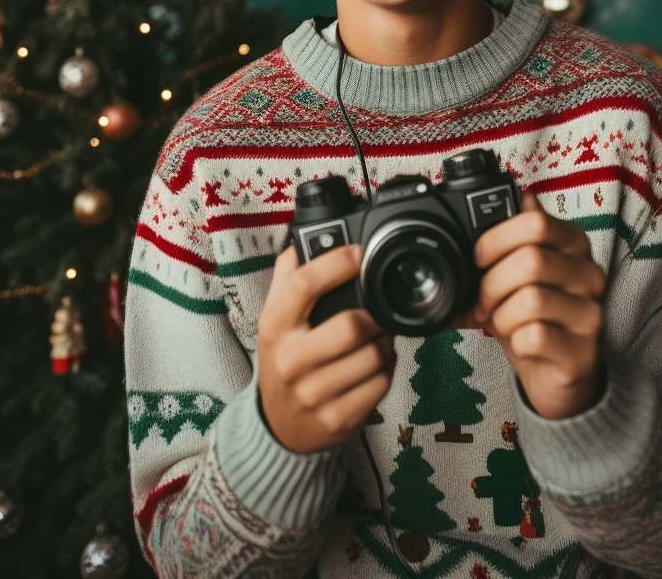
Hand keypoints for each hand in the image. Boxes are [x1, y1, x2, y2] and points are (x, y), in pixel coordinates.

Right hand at [257, 243, 395, 452]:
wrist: (279, 425)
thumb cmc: (284, 359)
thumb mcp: (275, 317)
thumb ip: (287, 275)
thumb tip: (303, 238)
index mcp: (274, 327)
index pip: (303, 285)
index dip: (336, 263)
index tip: (358, 253)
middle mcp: (290, 361)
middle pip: (350, 326)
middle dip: (374, 315)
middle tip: (377, 310)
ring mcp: (313, 394)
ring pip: (373, 356)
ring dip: (385, 342)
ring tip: (378, 337)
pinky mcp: (337, 419)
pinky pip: (381, 384)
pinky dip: (387, 369)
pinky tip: (375, 365)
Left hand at [472, 193, 605, 419]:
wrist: (557, 374)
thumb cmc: (533, 315)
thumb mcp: (517, 272)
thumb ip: (513, 236)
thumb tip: (510, 192)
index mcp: (573, 245)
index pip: (536, 222)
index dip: (497, 238)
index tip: (479, 257)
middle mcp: (589, 274)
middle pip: (531, 260)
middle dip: (491, 283)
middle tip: (483, 300)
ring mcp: (591, 314)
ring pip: (530, 300)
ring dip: (500, 314)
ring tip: (499, 321)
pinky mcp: (583, 352)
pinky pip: (535, 336)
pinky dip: (514, 341)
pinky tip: (520, 343)